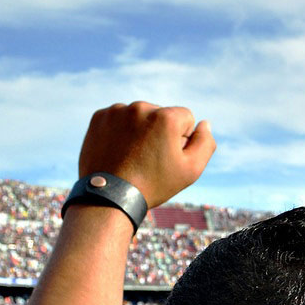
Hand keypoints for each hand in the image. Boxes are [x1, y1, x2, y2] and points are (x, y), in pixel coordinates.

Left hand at [78, 101, 214, 208]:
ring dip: (140, 131)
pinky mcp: (100, 117)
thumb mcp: (191, 170)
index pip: (186, 118)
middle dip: (159, 133)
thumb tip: (204, 123)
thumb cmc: (154, 184)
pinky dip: (121, 131)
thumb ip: (205, 143)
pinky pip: (119, 118)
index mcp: (166, 117)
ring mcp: (117, 111)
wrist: (110, 196)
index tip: (167, 157)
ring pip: (139, 116)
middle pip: (161, 115)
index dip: (181, 139)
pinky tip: (119, 150)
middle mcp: (141, 107)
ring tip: (133, 156)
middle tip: (149, 160)